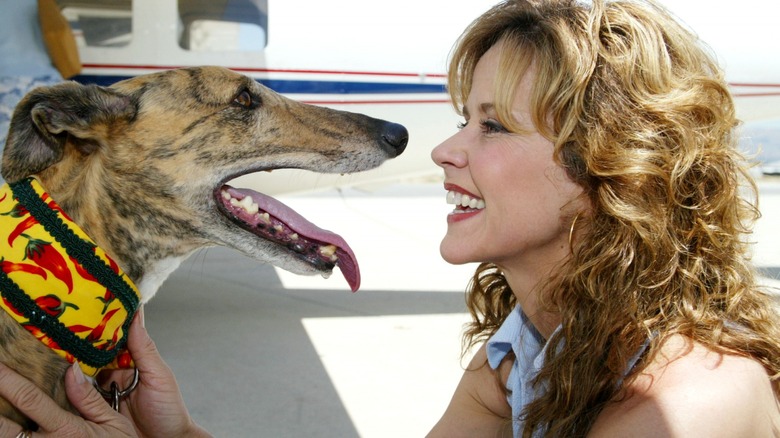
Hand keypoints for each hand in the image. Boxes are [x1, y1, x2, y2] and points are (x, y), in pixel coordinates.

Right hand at [0, 308, 209, 437]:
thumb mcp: (159, 376)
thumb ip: (144, 348)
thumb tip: (136, 312)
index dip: (94, 325)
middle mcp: (110, 375)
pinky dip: (65, 390)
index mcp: (128, 362)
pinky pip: (74, 399)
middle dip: (74, 345)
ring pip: (77, 376)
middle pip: (87, 356)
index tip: (80, 308)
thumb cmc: (169, 410)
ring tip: (53, 354)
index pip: (107, 339)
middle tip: (58, 332)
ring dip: (66, 367)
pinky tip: (55, 381)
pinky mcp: (91, 412)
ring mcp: (99, 394)